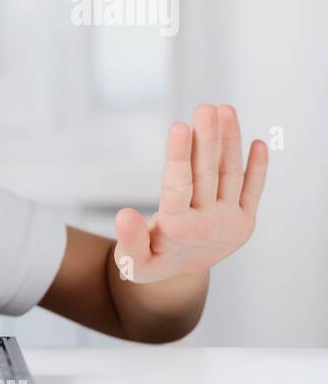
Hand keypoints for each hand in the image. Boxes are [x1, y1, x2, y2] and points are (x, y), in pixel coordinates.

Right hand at [113, 104, 267, 283]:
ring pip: (231, 175)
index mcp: (176, 229)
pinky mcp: (245, 221)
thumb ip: (129, 239)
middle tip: (206, 108)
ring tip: (225, 110)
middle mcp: (206, 223)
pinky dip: (258, 168)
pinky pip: (253, 190)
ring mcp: (229, 221)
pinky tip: (258, 143)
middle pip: (207, 174)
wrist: (180, 275)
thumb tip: (123, 214)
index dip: (179, 156)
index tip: (179, 127)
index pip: (178, 187)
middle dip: (208, 139)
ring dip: (230, 142)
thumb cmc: (150, 260)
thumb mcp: (132, 260)